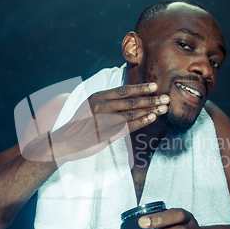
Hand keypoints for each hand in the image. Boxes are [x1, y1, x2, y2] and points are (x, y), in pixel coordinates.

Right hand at [24, 83, 168, 162]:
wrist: (63, 141)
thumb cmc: (80, 124)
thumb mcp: (90, 107)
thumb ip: (106, 102)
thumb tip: (125, 97)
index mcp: (97, 96)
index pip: (122, 90)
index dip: (139, 88)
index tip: (154, 86)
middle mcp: (100, 105)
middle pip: (129, 100)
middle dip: (150, 99)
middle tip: (166, 97)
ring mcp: (102, 120)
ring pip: (130, 112)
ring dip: (149, 109)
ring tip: (163, 108)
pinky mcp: (105, 134)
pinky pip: (126, 126)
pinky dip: (140, 121)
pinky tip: (152, 118)